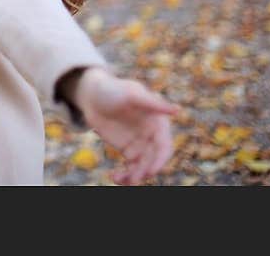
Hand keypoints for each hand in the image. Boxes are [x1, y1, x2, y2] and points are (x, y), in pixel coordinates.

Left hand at [72, 67, 179, 184]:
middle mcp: (152, 135)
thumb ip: (153, 103)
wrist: (92, 94)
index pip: (164, 145)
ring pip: (142, 166)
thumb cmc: (113, 89)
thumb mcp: (132, 94)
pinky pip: (131, 167)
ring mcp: (140, 144)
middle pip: (153, 159)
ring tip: (118, 179)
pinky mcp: (128, 150)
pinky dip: (125, 175)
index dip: (160, 160)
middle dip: (144, 171)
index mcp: (158, 122)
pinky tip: (115, 177)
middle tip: (133, 179)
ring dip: (134, 176)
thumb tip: (177, 110)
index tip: (151, 171)